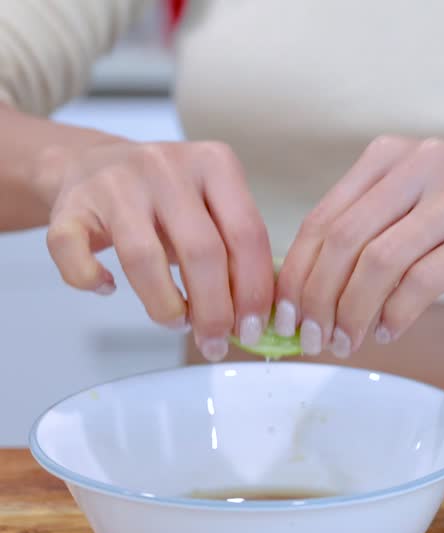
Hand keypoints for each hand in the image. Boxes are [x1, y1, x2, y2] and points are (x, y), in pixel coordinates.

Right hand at [37, 141, 274, 360]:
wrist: (93, 163)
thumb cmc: (165, 199)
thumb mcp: (212, 209)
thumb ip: (237, 252)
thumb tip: (256, 317)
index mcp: (214, 163)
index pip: (247, 233)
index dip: (254, 289)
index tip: (254, 327)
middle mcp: (166, 166)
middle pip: (201, 250)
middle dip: (215, 309)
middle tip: (216, 340)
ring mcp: (114, 183)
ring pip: (142, 257)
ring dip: (165, 305)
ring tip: (176, 324)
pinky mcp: (69, 204)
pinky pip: (73, 252)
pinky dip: (90, 280)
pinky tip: (108, 289)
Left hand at [273, 136, 443, 356]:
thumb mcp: (419, 203)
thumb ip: (369, 230)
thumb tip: (307, 291)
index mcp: (390, 156)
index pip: (323, 218)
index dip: (297, 273)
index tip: (285, 316)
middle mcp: (419, 164)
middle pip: (343, 241)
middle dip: (318, 299)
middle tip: (312, 339)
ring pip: (379, 264)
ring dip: (353, 313)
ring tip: (348, 342)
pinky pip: (423, 282)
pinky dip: (397, 314)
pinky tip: (388, 332)